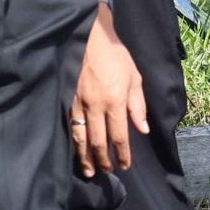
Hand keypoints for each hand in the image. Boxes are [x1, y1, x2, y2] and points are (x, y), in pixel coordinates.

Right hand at [69, 2, 147, 177]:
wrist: (91, 38)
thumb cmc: (116, 57)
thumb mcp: (134, 79)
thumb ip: (138, 106)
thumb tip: (142, 130)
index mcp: (115, 101)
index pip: (119, 136)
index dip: (122, 154)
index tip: (125, 166)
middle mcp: (96, 106)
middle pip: (98, 142)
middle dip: (103, 160)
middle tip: (108, 171)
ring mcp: (78, 104)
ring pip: (80, 138)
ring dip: (85, 158)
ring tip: (89, 171)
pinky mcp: (67, 100)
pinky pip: (69, 127)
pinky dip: (73, 142)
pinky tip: (75, 151)